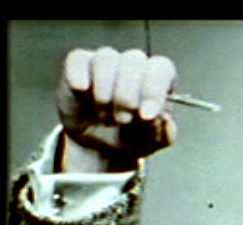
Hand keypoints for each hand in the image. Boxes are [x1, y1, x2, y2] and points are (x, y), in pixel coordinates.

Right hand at [56, 47, 177, 171]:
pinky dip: (79, 73)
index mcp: (156, 80)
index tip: (147, 115)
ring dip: (105, 90)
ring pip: (106, 57)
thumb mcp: (151, 144)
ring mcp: (105, 63)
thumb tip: (165, 119)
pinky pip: (77, 59)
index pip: (162, 68)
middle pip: (134, 60)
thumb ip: (164, 134)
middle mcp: (133, 66)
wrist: (99, 149)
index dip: (155, 90)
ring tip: (105, 117)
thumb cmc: (130, 139)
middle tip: (123, 121)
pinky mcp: (79, 67)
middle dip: (128, 95)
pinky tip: (82, 89)